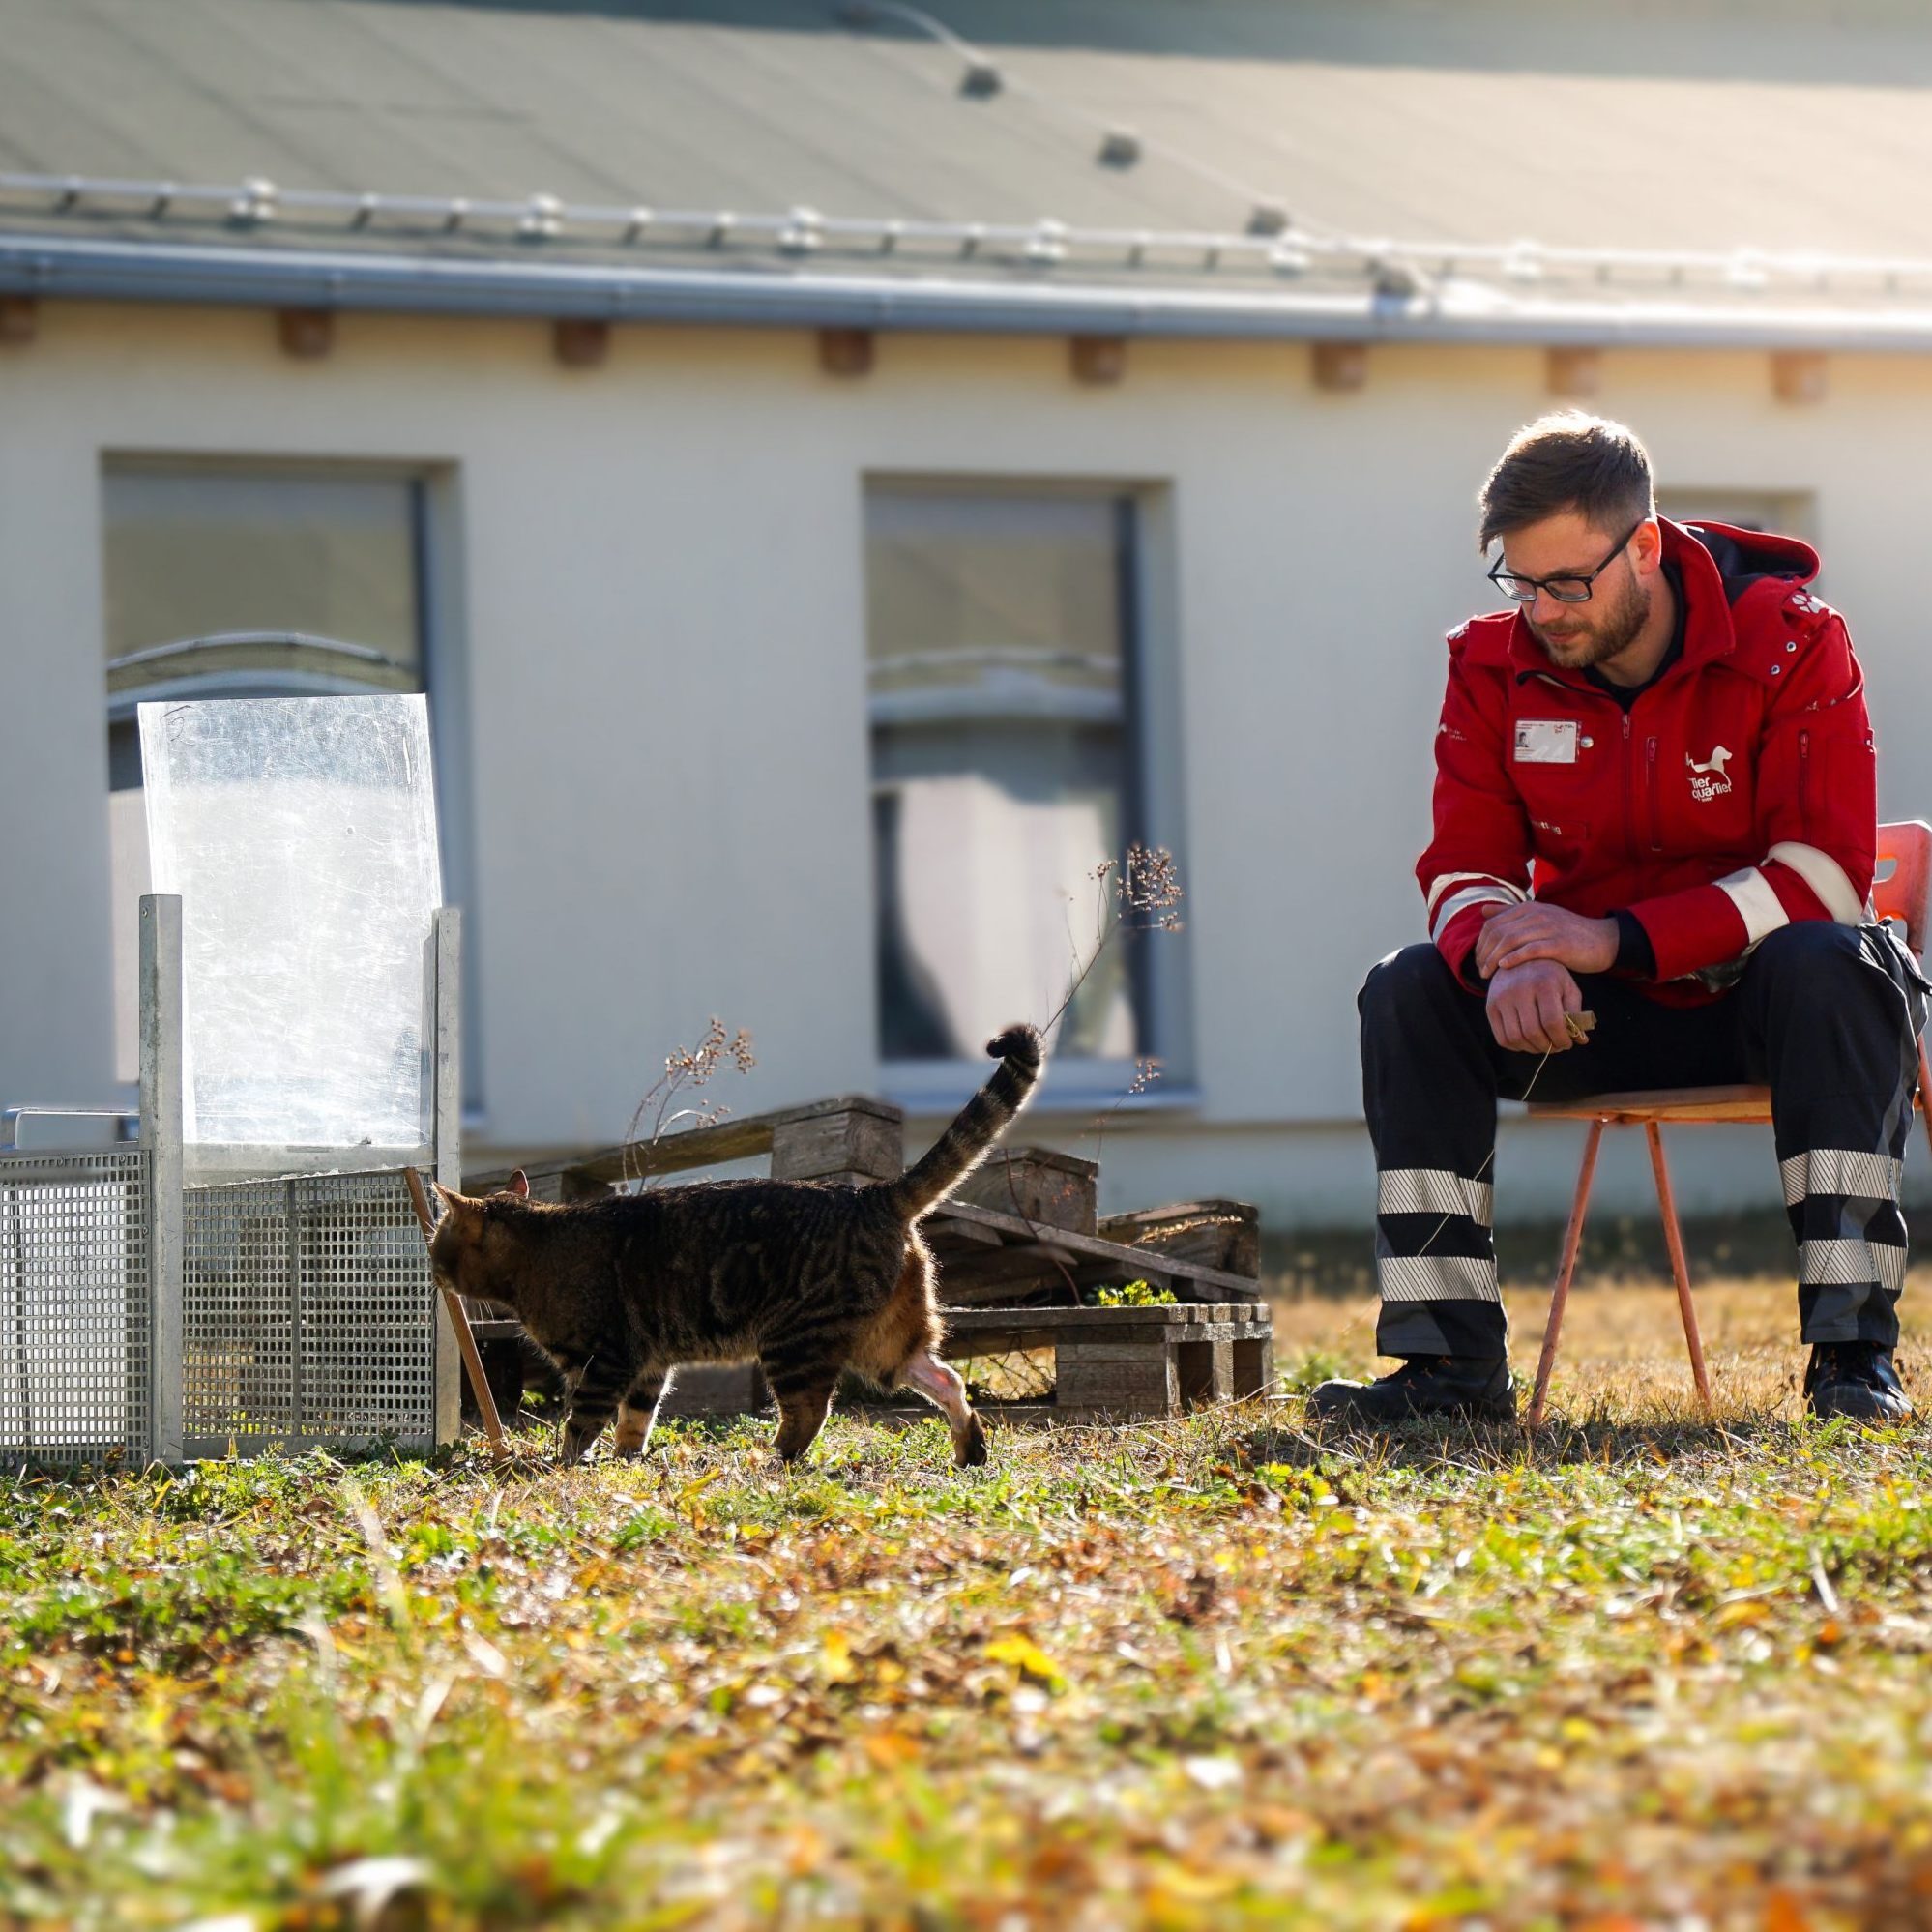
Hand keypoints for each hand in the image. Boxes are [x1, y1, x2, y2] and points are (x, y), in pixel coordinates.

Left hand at [1474, 901, 1618, 977]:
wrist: (1603, 941)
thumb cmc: (1567, 933)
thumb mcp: (1539, 918)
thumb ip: (1510, 914)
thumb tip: (1483, 910)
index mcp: (1529, 908)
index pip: (1493, 923)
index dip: (1481, 943)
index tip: (1478, 960)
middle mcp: (1537, 914)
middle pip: (1499, 932)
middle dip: (1484, 953)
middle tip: (1480, 970)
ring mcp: (1548, 927)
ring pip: (1511, 940)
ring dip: (1494, 958)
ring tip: (1487, 974)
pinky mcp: (1559, 943)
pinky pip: (1530, 949)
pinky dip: (1514, 958)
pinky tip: (1504, 967)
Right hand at [1486, 960, 1585, 1054]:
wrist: (1518, 956)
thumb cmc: (1549, 976)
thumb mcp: (1567, 987)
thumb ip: (1576, 1013)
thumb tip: (1581, 1040)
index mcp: (1543, 984)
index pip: (1552, 1022)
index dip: (1562, 1039)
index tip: (1568, 1044)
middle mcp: (1519, 990)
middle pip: (1533, 1032)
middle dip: (1548, 1046)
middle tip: (1556, 1047)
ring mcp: (1501, 998)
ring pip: (1516, 1038)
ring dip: (1532, 1049)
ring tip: (1543, 1045)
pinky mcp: (1490, 1006)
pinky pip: (1502, 1038)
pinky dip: (1517, 1046)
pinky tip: (1528, 1042)